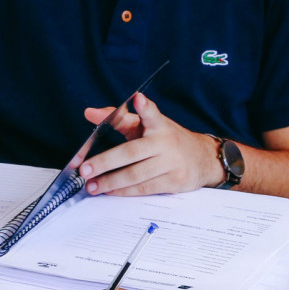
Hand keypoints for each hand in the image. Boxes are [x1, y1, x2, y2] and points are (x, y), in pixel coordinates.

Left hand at [79, 93, 223, 196]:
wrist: (203, 158)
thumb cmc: (167, 141)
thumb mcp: (146, 126)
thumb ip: (118, 119)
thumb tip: (90, 113)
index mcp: (159, 125)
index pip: (152, 113)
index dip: (145, 107)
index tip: (138, 98)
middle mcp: (166, 143)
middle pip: (131, 152)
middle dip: (105, 162)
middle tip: (85, 169)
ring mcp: (171, 163)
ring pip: (136, 175)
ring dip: (111, 182)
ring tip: (92, 186)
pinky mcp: (174, 182)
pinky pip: (144, 188)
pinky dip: (124, 191)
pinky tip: (110, 191)